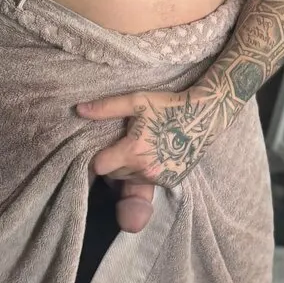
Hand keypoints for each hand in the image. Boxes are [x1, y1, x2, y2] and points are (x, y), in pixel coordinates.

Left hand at [78, 86, 220, 191]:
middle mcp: (144, 169)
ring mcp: (160, 178)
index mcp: (132, 150)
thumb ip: (107, 108)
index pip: (99, 166)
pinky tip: (157, 154)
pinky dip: (149, 171)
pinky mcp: (172, 181)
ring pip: (131, 179)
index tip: (105, 147)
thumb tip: (78, 110)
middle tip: (126, 142)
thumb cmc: (168, 104)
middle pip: (114, 174)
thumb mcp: (137, 101)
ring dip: (131, 168)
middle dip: (116, 161)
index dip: (99, 156)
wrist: (205, 114)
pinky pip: (150, 181)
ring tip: (143, 147)